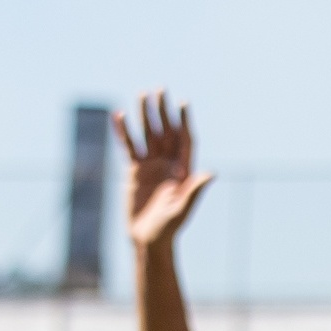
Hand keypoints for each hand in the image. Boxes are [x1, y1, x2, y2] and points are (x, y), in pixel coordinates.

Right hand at [114, 91, 214, 253]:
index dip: (183, 122)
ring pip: (148, 135)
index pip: (184, 140)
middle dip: (163, 111)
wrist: (148, 240)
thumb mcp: (182, 209)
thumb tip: (212, 174)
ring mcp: (150, 166)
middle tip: (160, 89)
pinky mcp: (134, 172)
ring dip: (145, 116)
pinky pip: (129, 146)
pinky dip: (123, 132)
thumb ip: (194, 190)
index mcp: (182, 171)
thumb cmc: (168, 229)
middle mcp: (167, 165)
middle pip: (166, 132)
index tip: (182, 103)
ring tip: (142, 95)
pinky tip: (118, 116)